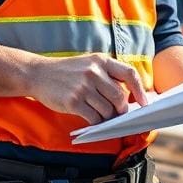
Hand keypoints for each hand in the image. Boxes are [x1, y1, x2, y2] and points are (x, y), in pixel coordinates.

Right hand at [29, 54, 148, 124]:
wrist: (37, 74)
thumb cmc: (66, 71)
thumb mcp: (88, 64)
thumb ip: (107, 75)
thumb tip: (128, 96)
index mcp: (101, 60)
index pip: (129, 74)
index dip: (139, 90)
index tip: (144, 103)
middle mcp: (94, 72)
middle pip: (119, 97)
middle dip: (121, 110)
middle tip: (117, 114)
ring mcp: (83, 87)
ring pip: (107, 110)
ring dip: (107, 117)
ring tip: (101, 116)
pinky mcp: (73, 101)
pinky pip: (94, 118)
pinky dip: (96, 122)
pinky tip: (91, 119)